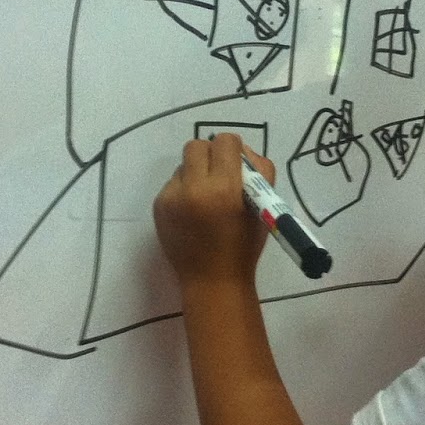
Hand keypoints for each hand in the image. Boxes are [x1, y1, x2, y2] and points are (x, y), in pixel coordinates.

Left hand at [153, 132, 276, 286]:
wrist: (212, 282)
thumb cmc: (244, 246)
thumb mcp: (265, 208)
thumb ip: (260, 172)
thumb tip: (242, 151)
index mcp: (224, 188)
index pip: (225, 142)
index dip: (234, 150)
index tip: (237, 165)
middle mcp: (193, 188)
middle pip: (197, 146)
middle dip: (211, 155)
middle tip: (220, 174)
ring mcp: (171, 198)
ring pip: (183, 164)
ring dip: (196, 173)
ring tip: (206, 198)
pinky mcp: (159, 207)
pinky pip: (173, 183)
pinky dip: (184, 190)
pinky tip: (193, 212)